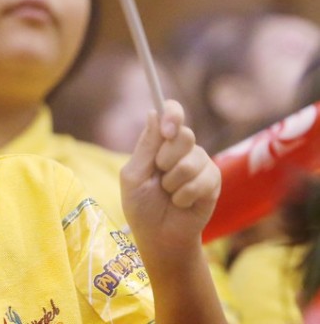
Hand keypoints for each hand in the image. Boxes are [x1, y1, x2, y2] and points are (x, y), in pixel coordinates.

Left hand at [121, 100, 220, 259]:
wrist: (159, 236)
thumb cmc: (141, 205)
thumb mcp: (134, 175)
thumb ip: (145, 147)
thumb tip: (153, 113)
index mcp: (160, 142)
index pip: (171, 112)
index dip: (173, 114)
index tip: (167, 130)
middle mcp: (182, 148)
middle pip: (184, 135)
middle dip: (167, 158)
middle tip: (160, 174)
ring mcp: (200, 163)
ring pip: (192, 159)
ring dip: (174, 182)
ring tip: (169, 193)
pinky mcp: (213, 180)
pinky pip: (203, 180)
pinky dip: (186, 195)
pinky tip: (181, 202)